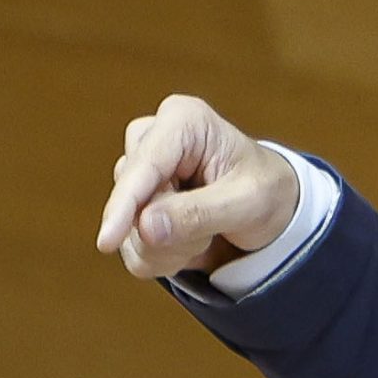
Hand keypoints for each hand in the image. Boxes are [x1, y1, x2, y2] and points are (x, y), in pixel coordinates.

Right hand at [96, 94, 298, 281]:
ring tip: (210, 230)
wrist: (270, 207)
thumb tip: (144, 227)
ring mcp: (137, 173)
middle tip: (217, 227)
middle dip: (174, 231)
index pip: (143, 166)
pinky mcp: (132, 204)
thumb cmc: (266, 191)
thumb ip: (199, 213)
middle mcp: (151, 139)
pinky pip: (133, 249)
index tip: (106, 242)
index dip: (124, 205)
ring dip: (174, 247)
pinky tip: (193, 239)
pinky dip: (166, 257)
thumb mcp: (248, 202)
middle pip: (132, 203)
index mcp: (183, 120)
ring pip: (130, 232)